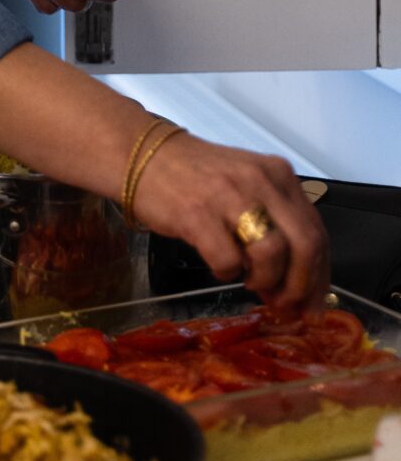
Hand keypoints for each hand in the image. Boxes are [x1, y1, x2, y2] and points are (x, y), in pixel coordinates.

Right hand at [131, 131, 330, 311]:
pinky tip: (220, 267)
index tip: (312, 303)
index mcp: (278, 175)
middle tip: (286, 305)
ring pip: (272, 254)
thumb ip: (273, 219)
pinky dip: (227, 273)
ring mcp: (228, 197)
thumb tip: (293, 279)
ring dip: (266, 281)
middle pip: (305, 245)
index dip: (319, 276)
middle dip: (300, 286)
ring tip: (251, 283)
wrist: (141, 155)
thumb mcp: (244, 183)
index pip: (317, 231)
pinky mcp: (196, 215)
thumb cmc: (192, 175)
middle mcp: (260, 182)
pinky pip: (228, 260)